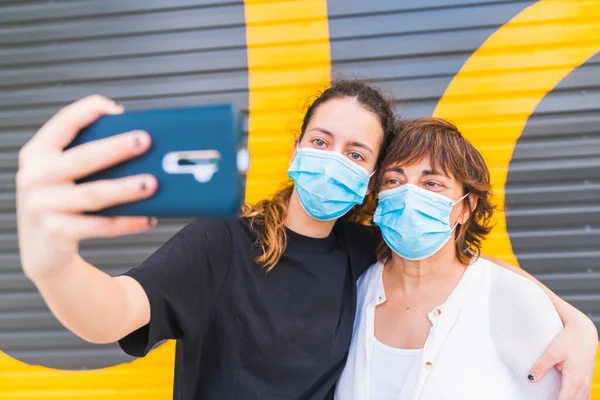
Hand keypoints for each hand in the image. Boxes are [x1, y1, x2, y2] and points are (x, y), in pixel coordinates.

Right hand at [17, 95, 157, 281]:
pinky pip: (100, 226)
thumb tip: (136, 141)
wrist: (42, 249)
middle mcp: (35, 176)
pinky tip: (148, 216)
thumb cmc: (61, 202)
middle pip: (82, 158)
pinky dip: (127, 222)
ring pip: (93, 194)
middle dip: (117, 148)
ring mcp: (42, 205)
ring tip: (153, 183)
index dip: (88, 111)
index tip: (117, 109)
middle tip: (146, 141)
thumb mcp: (62, 173)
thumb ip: (85, 154)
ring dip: (127, 188)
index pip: (62, 123)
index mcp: (37, 153)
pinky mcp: (56, 232)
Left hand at [529, 313, 597, 399]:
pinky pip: (585, 396)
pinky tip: (568, 398)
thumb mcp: (552, 352)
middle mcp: (583, 384)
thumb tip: (530, 378)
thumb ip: (541, 366)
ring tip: (554, 398)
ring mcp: (587, 383)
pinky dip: (576, 399)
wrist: (584, 332)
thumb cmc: (569, 341)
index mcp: (574, 380)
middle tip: (547, 399)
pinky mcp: (587, 380)